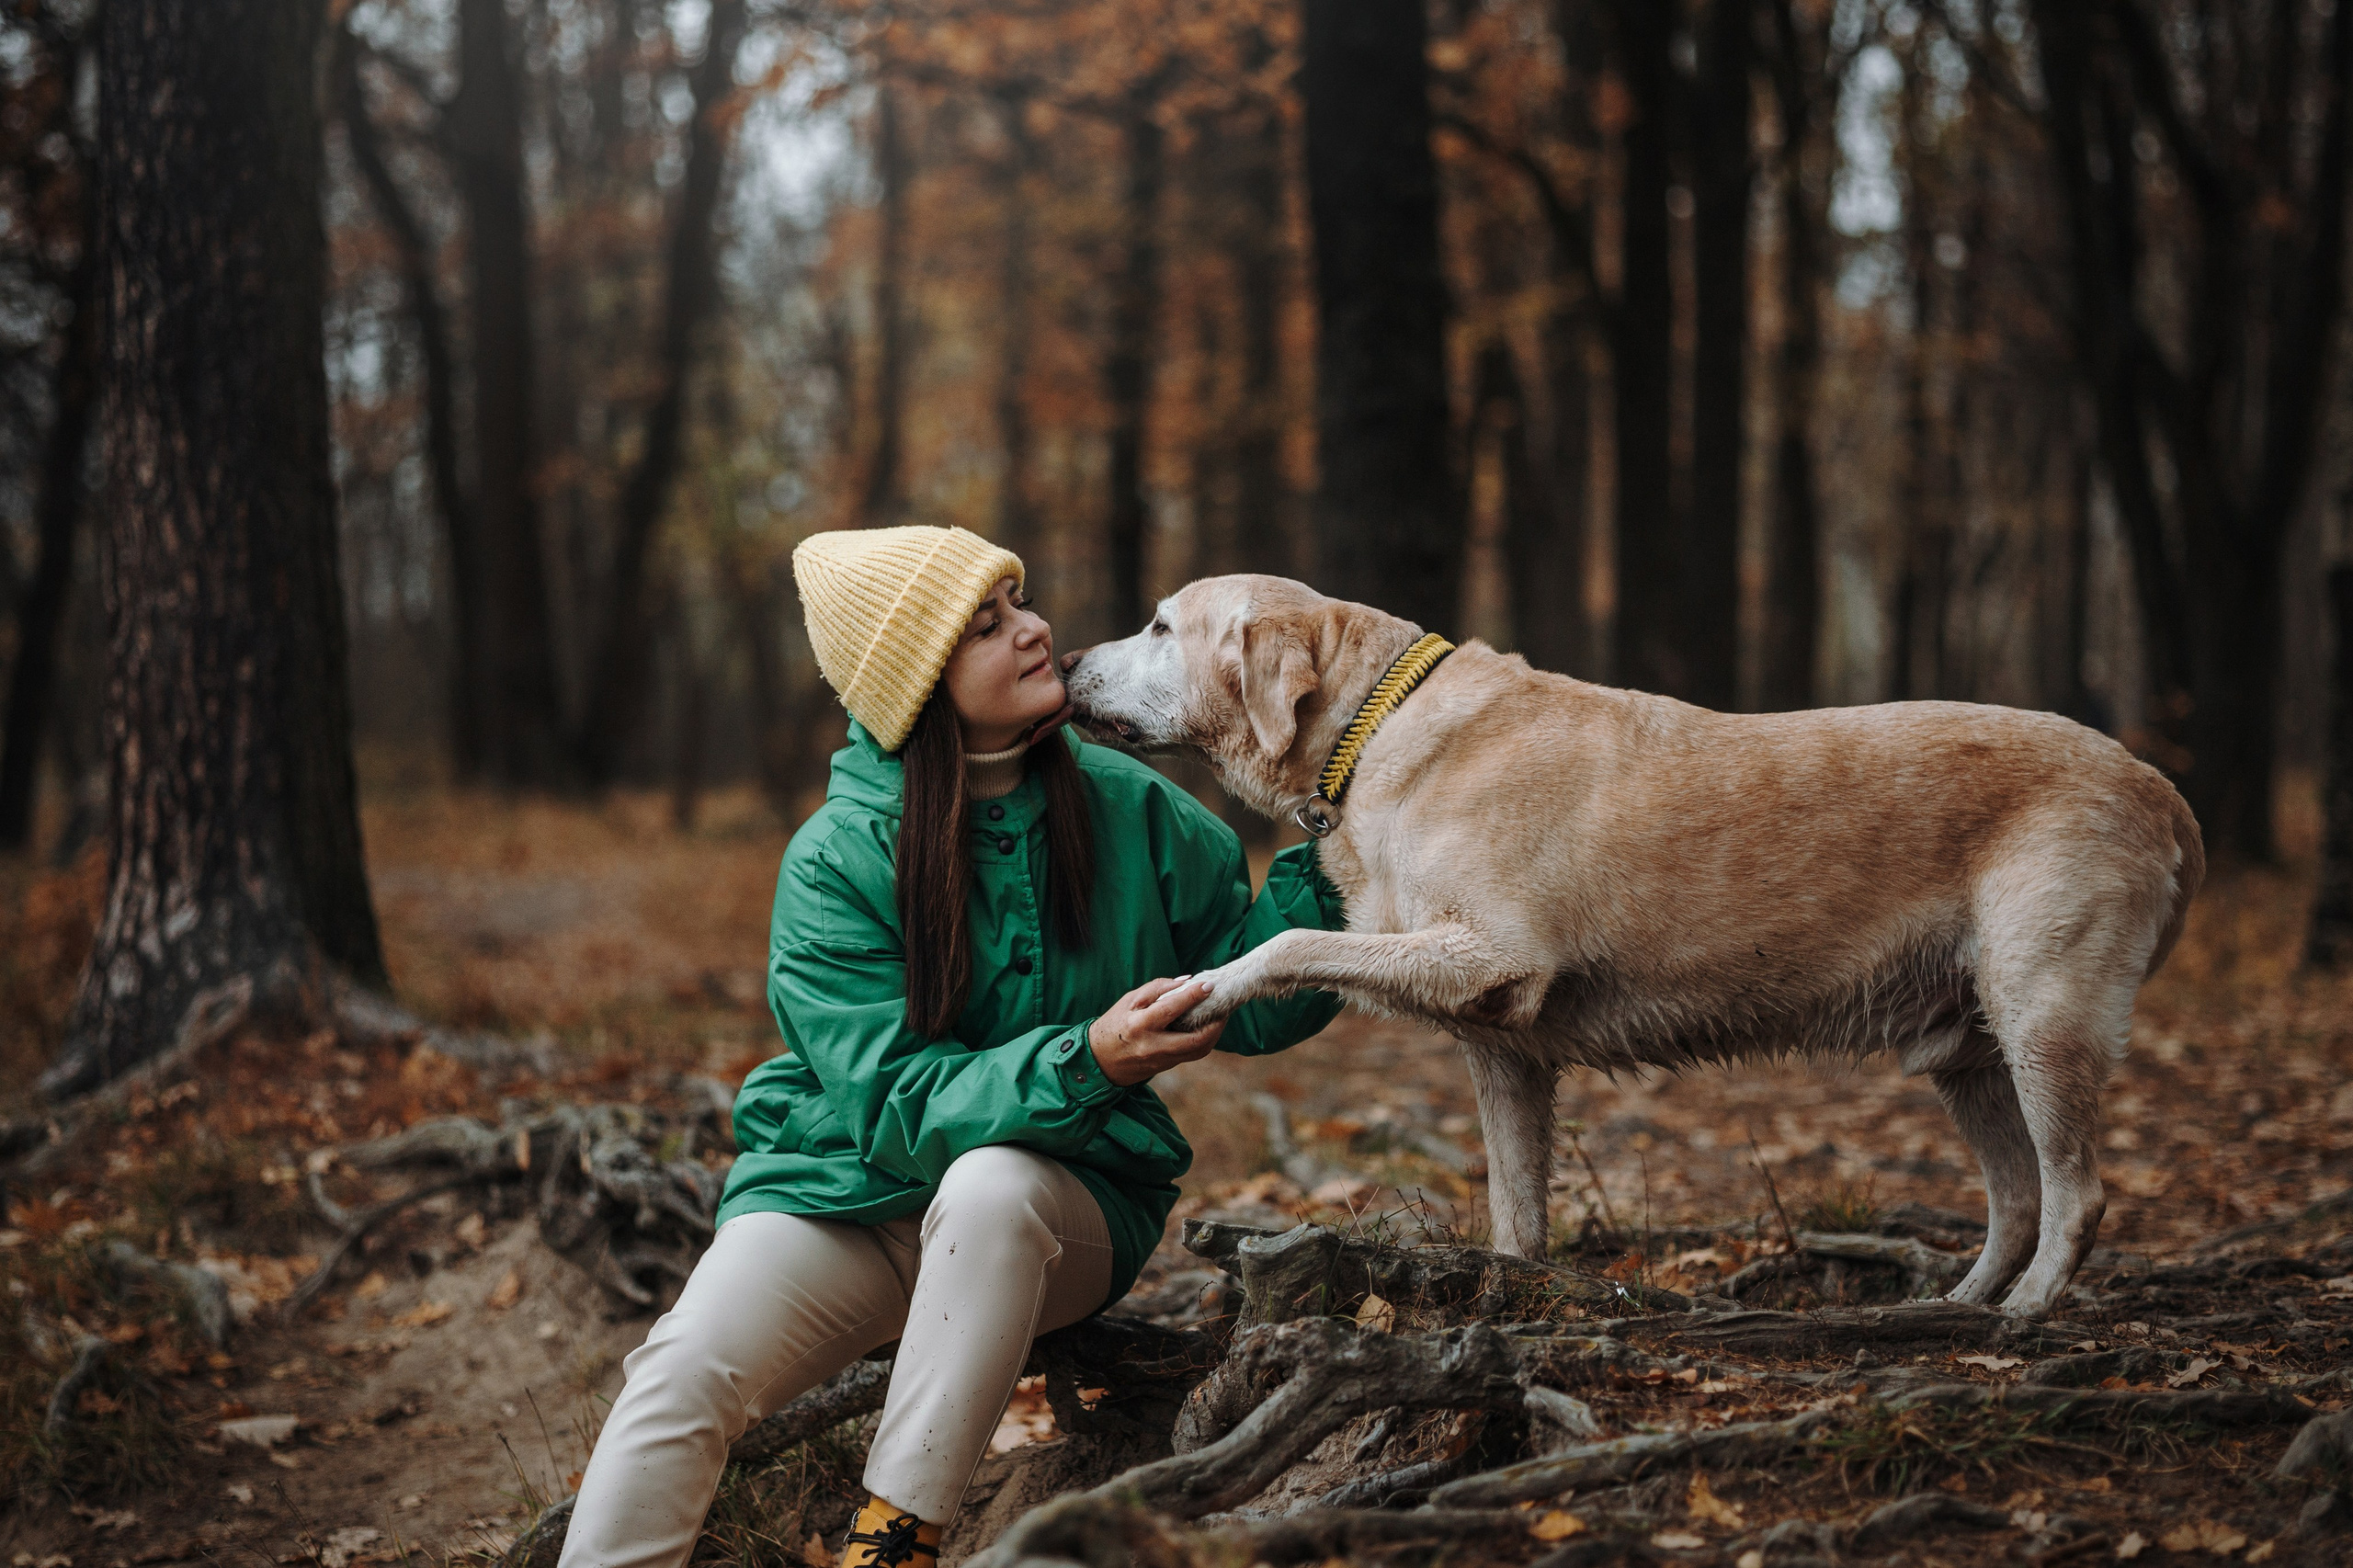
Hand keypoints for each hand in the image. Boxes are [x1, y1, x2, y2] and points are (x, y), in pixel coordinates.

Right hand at [1089, 975, 1224, 1086]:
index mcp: (1140, 1025)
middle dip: (1215, 1023)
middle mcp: (1153, 1045)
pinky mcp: (1167, 1066)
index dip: (1193, 995)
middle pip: (1195, 1039)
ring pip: (1199, 1050)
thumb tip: (1186, 981)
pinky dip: (1205, 1040)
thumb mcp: (1129, 1001)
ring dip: (1215, 1033)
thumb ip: (1157, 989)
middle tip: (1224, 1006)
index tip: (1209, 984)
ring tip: (1221, 1015)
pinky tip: (1209, 1027)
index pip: (1171, 1009)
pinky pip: (1193, 1054)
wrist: (1102, 1060)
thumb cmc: (1115, 1024)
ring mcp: (1162, 1059)